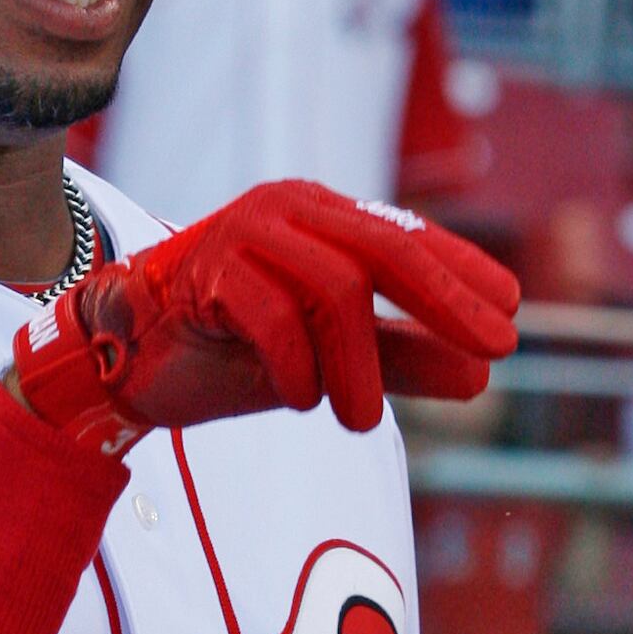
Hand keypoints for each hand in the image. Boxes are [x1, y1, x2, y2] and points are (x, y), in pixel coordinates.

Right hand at [11, 182, 519, 450]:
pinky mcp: (205, 268)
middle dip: (445, 302)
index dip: (464, 273)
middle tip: (494, 353)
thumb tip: (481, 378)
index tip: (512, 317)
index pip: (408, 235)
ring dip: (359, 366)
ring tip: (361, 422)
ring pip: (335, 288)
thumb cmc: (227, 352)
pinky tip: (298, 401)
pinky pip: (274, 316)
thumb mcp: (328, 361)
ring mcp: (245, 233)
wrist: (120, 364)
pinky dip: (296, 367)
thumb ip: (400, 361)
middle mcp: (288, 211)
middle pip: (387, 247)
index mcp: (320, 219)